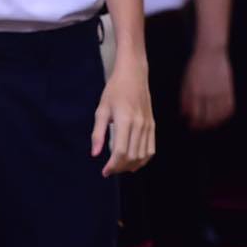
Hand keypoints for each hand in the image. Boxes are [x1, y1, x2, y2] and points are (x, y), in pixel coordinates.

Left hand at [93, 59, 154, 175]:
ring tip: (120, 167)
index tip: (104, 171)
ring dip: (131, 166)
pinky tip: (134, 163)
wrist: (133, 75)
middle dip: (120, 168)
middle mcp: (139, 125)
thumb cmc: (115, 90)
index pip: (120, 151)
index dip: (112, 166)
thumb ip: (97, 133)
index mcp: (125, 120)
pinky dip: (143, 160)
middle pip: (132, 157)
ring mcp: (148, 126)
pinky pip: (151, 149)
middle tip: (110, 170)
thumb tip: (94, 154)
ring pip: (143, 156)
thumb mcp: (101, 110)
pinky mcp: (152, 125)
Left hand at [180, 46, 233, 131]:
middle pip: (207, 117)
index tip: (192, 126)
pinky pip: (229, 107)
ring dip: (214, 122)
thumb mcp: (186, 81)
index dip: (194, 123)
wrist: (211, 51)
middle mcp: (207, 94)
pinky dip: (225, 115)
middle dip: (203, 125)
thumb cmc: (196, 66)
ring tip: (211, 124)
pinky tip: (222, 116)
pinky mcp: (228, 89)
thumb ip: (185, 99)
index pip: (196, 115)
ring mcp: (219, 91)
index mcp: (195, 92)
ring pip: (219, 115)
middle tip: (200, 127)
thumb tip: (184, 115)